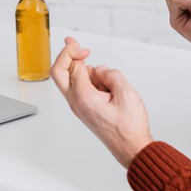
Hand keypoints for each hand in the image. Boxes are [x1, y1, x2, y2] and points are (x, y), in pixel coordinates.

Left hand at [50, 36, 152, 168]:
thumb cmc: (129, 127)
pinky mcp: (84, 108)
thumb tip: (100, 69)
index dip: (77, 52)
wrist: (131, 148)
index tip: (84, 48)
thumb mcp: (126, 94)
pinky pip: (82, 88)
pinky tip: (108, 91)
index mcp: (83, 97)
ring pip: (73, 79)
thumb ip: (111, 75)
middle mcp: (76, 102)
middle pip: (59, 73)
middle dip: (66, 56)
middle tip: (72, 43)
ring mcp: (79, 106)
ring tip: (110, 86)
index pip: (72, 66)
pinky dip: (92, 82)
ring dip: (87, 72)